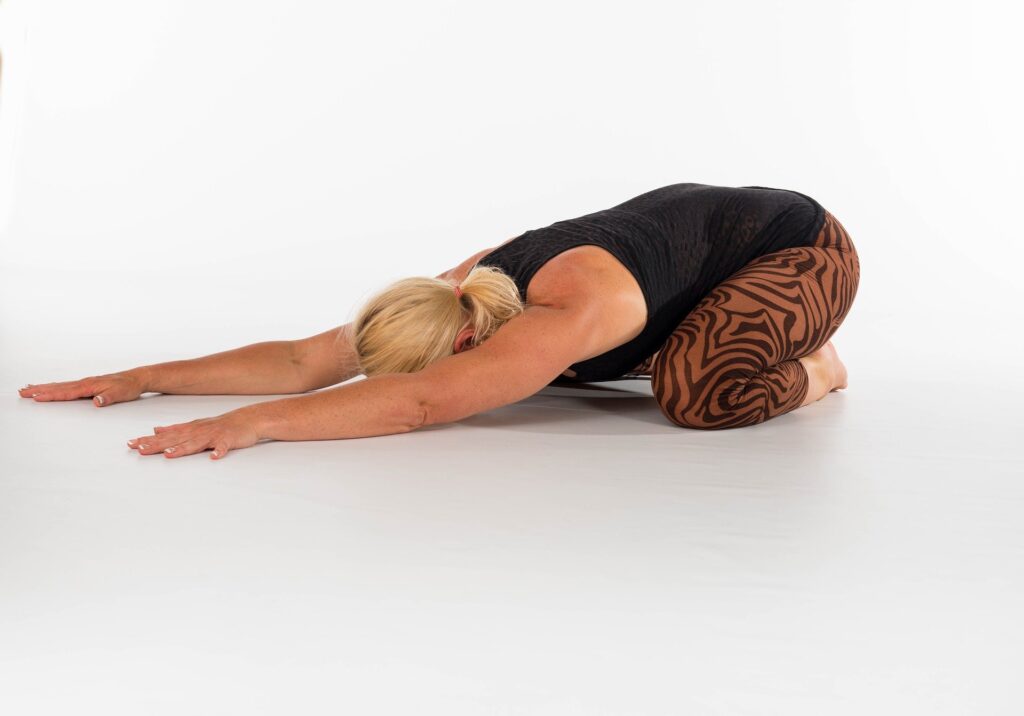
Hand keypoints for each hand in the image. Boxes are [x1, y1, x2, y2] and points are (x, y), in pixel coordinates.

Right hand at [19, 369, 147, 406]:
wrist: (136, 379)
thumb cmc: (128, 387)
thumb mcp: (121, 394)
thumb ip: (108, 398)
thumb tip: (96, 401)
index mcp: (90, 385)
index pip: (67, 392)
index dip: (51, 395)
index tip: (36, 397)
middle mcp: (85, 382)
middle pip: (58, 387)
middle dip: (40, 390)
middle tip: (22, 392)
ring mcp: (85, 383)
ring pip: (60, 386)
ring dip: (44, 388)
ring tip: (28, 389)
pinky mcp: (87, 385)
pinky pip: (67, 386)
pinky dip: (55, 387)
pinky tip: (50, 389)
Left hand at [127, 410, 259, 459]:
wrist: (248, 419)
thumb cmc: (221, 425)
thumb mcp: (195, 425)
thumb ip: (175, 429)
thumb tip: (155, 429)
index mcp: (190, 429)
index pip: (165, 435)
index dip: (148, 440)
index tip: (131, 444)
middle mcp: (198, 431)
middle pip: (175, 439)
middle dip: (158, 444)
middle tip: (140, 449)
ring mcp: (213, 435)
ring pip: (196, 443)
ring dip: (183, 448)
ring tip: (169, 454)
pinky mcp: (228, 440)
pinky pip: (223, 447)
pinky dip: (218, 451)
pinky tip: (213, 457)